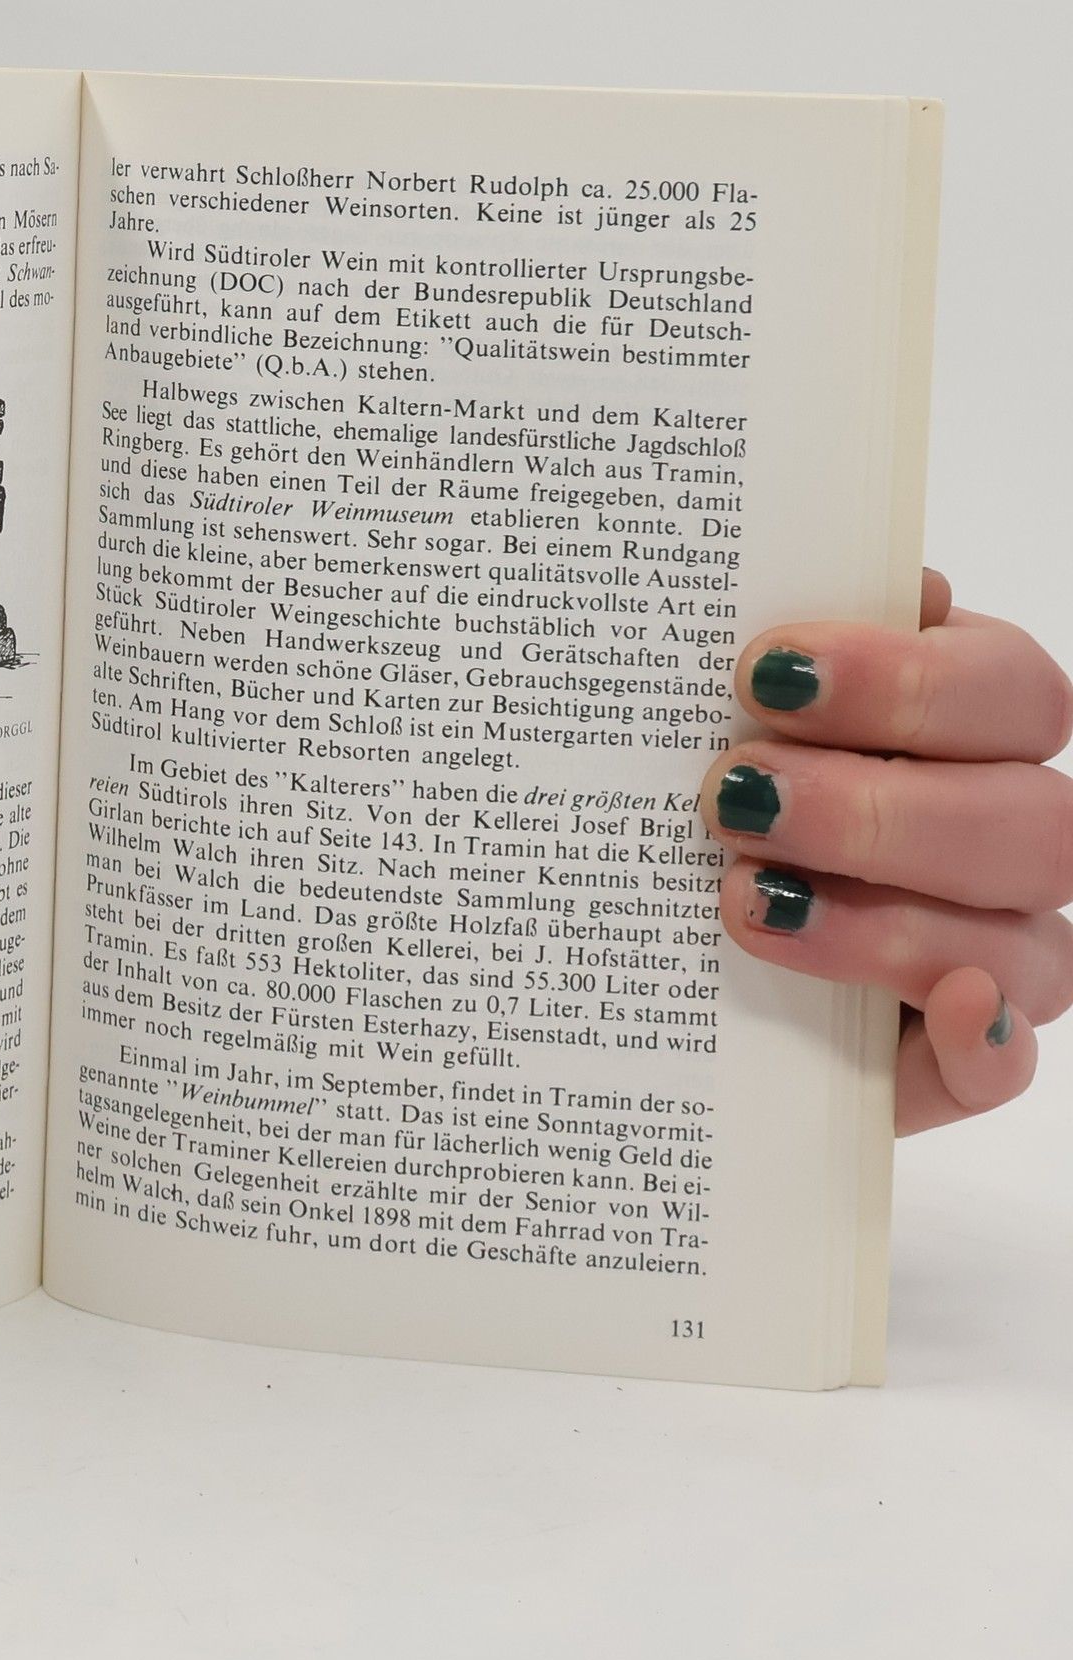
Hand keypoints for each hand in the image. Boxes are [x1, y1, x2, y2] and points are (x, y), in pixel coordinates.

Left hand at [700, 569, 1072, 1132]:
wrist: (627, 972)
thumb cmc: (678, 812)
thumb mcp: (696, 730)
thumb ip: (780, 665)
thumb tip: (871, 590)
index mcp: (959, 735)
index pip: (1006, 688)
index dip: (903, 677)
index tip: (762, 670)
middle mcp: (998, 841)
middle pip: (1031, 817)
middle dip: (875, 806)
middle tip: (732, 794)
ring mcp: (989, 958)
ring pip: (1029, 944)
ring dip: (890, 921)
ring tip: (744, 899)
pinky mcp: (949, 1064)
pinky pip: (1004, 1069)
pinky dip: (986, 1044)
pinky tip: (952, 1013)